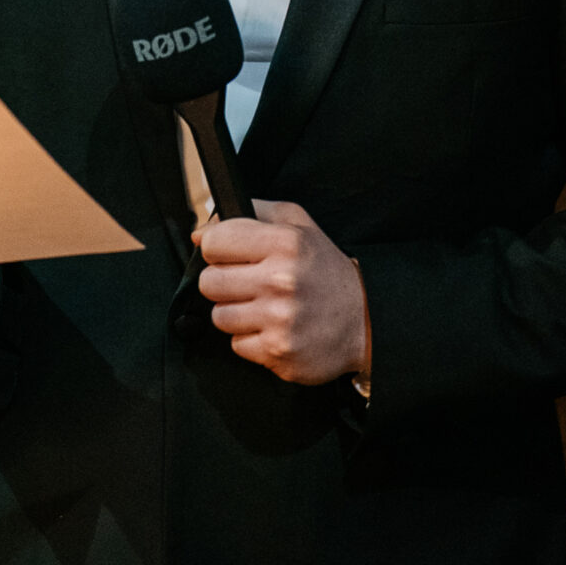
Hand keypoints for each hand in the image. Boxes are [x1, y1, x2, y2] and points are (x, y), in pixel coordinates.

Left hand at [195, 199, 370, 385]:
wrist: (365, 320)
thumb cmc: (326, 271)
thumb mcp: (298, 224)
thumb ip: (251, 212)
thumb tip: (201, 231)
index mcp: (284, 243)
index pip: (214, 243)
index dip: (217, 249)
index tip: (229, 256)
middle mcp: (280, 280)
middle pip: (209, 282)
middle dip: (224, 283)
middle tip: (248, 284)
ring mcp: (279, 319)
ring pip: (219, 316)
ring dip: (236, 313)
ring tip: (263, 307)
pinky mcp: (278, 352)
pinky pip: (237, 345)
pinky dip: (251, 339)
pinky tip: (273, 328)